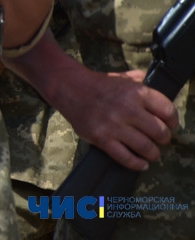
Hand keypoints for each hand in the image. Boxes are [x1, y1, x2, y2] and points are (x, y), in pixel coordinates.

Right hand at [60, 68, 177, 170]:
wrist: (68, 87)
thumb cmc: (96, 84)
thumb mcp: (120, 77)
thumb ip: (137, 79)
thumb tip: (148, 78)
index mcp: (136, 92)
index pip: (168, 111)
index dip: (172, 121)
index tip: (169, 125)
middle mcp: (128, 108)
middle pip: (160, 132)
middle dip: (163, 139)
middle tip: (159, 139)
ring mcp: (114, 125)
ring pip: (146, 147)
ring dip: (153, 153)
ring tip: (151, 152)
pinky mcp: (101, 138)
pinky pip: (126, 158)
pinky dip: (137, 164)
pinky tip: (141, 163)